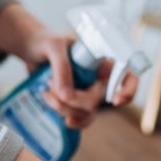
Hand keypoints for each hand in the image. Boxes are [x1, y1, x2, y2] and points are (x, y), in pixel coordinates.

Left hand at [0, 2, 137, 128]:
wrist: (31, 51)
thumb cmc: (46, 41)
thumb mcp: (53, 47)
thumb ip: (62, 67)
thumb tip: (67, 95)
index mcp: (101, 62)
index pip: (127, 76)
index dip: (129, 90)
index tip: (114, 101)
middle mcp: (98, 79)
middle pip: (98, 101)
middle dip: (74, 100)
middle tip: (51, 86)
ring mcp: (87, 93)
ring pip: (86, 113)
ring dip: (64, 108)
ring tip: (46, 92)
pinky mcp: (75, 103)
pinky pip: (79, 119)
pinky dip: (66, 116)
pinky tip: (54, 108)